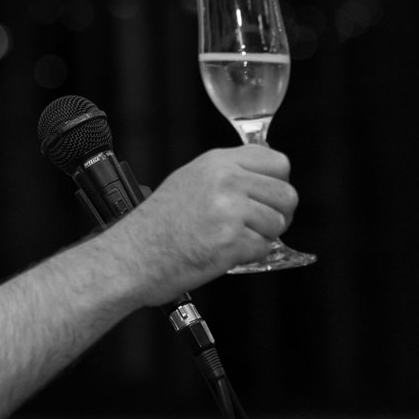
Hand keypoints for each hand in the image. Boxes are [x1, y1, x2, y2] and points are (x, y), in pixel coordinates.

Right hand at [100, 144, 297, 303]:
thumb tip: (263, 178)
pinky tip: (224, 252)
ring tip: (234, 239)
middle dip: (278, 214)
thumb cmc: (155, 225)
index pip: (277, 162)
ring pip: (278, 223)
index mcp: (217, 162)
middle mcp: (226, 181)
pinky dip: (249, 255)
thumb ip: (228, 174)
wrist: (131, 256)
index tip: (267, 196)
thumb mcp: (190, 180)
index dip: (278, 183)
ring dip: (263, 236)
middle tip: (257, 225)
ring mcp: (230, 211)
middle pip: (286, 194)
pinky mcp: (231, 241)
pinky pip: (264, 248)